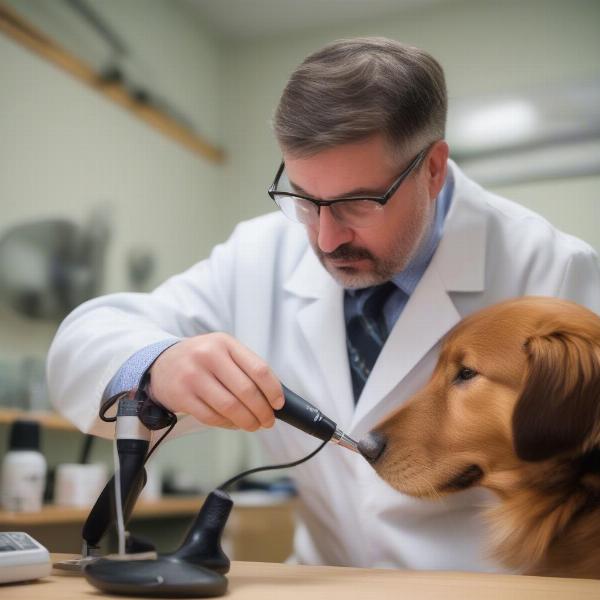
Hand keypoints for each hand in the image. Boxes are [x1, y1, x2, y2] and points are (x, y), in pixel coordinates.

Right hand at [148, 333, 283, 430]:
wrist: (160, 363)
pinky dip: (227, 424)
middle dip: (262, 411)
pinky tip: (233, 423)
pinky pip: (212, 417)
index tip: (279, 404)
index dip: (273, 390)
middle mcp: (208, 356)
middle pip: (246, 391)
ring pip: (230, 407)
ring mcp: (193, 376)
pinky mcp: (181, 396)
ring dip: (247, 421)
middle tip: (268, 421)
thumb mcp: (222, 351)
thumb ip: (245, 367)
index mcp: (225, 343)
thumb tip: (273, 396)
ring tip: (253, 425)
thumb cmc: (200, 359)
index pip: (258, 369)